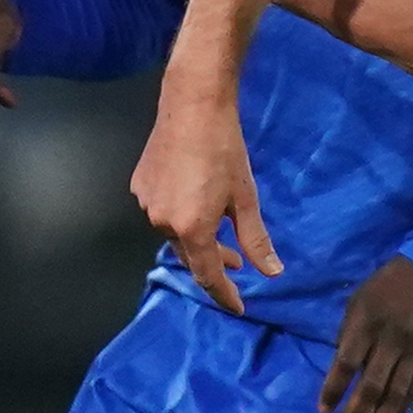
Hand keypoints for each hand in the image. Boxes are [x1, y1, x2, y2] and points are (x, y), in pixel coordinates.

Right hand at [131, 90, 276, 311]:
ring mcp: (147, 203)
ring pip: (174, 234)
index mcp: (191, 228)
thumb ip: (256, 239)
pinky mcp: (140, 186)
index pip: (207, 275)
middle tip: (238, 262)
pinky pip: (161, 213)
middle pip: (189, 256)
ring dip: (197, 238)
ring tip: (219, 229)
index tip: (238, 306)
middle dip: (213, 263)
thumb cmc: (225, 150)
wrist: (192, 105)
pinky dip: (180, 217)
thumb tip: (272, 273)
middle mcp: (162, 222)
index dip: (224, 294)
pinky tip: (195, 202)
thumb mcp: (246, 198)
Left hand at [318, 258, 412, 412]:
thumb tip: (342, 367)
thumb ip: (349, 331)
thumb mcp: (360, 297)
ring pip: (395, 396)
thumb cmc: (391, 282)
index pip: (346, 363)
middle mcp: (390, 340)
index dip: (333, 390)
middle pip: (370, 388)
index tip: (322, 411)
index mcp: (366, 321)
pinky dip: (399, 411)